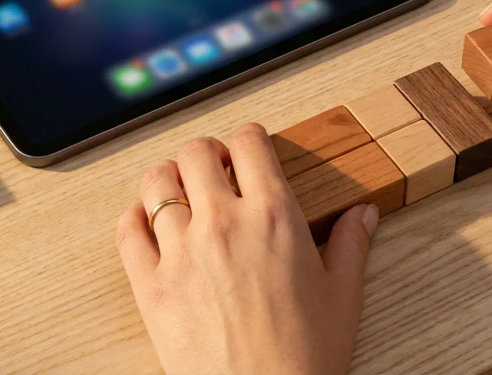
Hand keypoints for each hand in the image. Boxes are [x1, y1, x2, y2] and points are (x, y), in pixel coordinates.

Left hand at [116, 124, 377, 374]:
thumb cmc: (306, 359)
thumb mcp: (343, 297)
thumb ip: (351, 244)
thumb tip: (364, 213)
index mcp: (274, 218)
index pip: (250, 143)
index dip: (249, 140)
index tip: (249, 148)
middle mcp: (224, 224)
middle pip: (196, 153)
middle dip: (207, 155)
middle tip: (215, 169)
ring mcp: (181, 252)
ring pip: (157, 183)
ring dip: (169, 180)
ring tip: (180, 193)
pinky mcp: (150, 285)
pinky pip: (127, 231)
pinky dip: (134, 218)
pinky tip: (149, 224)